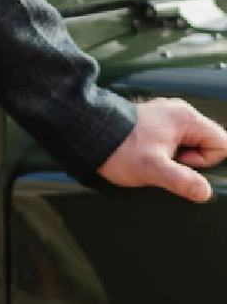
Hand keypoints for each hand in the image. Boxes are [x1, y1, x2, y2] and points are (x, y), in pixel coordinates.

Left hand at [98, 97, 226, 201]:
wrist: (89, 132)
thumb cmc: (119, 147)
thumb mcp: (153, 169)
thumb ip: (183, 181)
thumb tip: (205, 191)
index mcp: (186, 117)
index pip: (221, 143)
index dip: (206, 161)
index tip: (181, 162)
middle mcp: (179, 112)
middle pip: (207, 143)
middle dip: (191, 161)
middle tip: (165, 161)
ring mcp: (167, 116)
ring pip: (191, 144)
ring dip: (177, 158)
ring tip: (154, 157)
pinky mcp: (155, 122)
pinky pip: (176, 141)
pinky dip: (167, 152)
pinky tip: (149, 154)